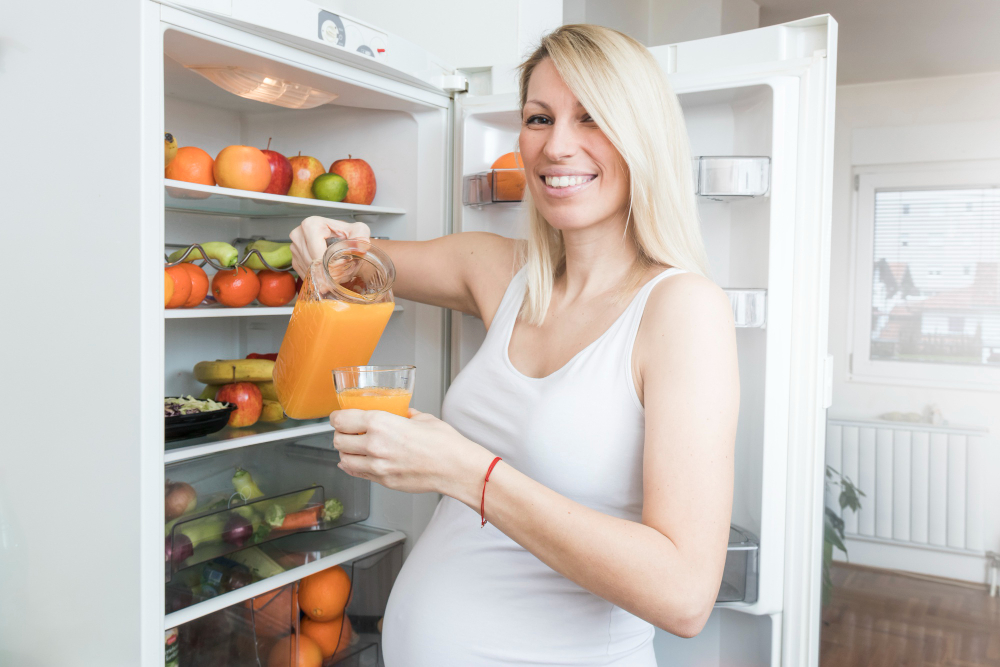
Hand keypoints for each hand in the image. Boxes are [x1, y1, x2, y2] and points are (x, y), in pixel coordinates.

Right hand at [289, 216, 370, 276]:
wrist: (342, 240)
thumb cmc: (348, 235)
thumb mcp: (359, 231)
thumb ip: (361, 237)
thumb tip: (360, 248)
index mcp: (311, 225)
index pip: (318, 254)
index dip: (332, 264)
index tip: (343, 265)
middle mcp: (298, 235)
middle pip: (313, 264)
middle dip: (329, 272)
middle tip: (343, 271)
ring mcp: (295, 249)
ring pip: (309, 272)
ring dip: (324, 276)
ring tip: (338, 270)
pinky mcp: (295, 261)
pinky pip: (306, 275)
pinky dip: (318, 278)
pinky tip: (328, 272)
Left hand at [331, 408, 494, 502]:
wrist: (455, 468)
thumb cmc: (444, 443)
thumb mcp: (422, 418)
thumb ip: (405, 415)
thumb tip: (401, 413)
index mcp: (380, 423)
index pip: (342, 420)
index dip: (336, 417)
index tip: (339, 416)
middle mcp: (374, 445)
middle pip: (338, 440)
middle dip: (340, 434)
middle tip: (346, 431)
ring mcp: (377, 466)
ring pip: (344, 459)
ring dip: (345, 452)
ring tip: (353, 447)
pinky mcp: (383, 481)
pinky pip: (357, 474)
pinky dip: (353, 467)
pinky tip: (357, 462)